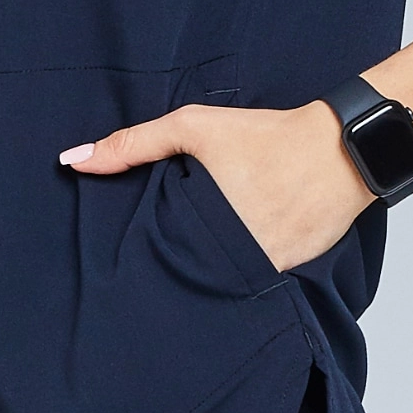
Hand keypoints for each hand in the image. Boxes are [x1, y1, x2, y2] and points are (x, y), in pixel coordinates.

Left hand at [59, 99, 373, 271]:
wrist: (340, 149)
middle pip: (185, 275)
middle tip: (163, 261)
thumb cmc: (265, 135)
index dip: (138, 258)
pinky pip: (256, 284)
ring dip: (207, 275)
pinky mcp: (289, 276)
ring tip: (196, 263)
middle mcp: (231, 257)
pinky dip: (243, 273)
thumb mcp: (194, 128)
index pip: (153, 258)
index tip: (122, 263)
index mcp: (199, 226)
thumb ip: (133, 144)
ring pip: (220, 284)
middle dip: (172, 269)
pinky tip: (237, 257)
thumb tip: (72, 161)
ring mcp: (262, 272)